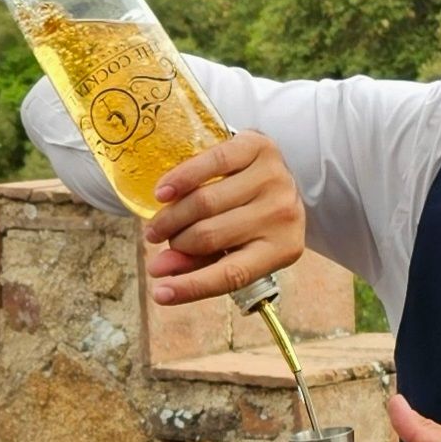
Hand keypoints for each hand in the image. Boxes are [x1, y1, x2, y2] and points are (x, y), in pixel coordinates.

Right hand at [143, 131, 305, 304]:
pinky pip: (210, 163)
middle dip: (176, 243)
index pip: (232, 274)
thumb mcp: (236, 248)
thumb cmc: (252, 220)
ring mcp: (275, 179)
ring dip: (172, 217)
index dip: (192, 287)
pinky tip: (162, 193)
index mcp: (284, 249)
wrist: (280, 175)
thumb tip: (158, 270)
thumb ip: (199, 262)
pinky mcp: (259, 147)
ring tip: (158, 224)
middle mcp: (283, 214)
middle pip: (209, 236)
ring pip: (205, 202)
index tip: (159, 294)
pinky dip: (181, 179)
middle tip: (157, 240)